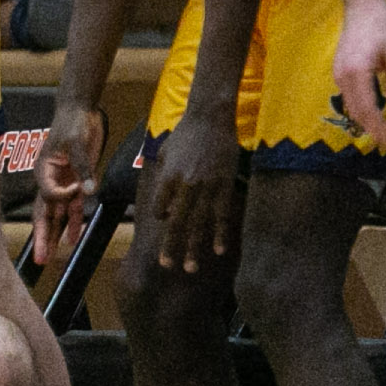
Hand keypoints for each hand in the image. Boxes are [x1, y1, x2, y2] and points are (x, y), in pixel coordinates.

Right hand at [28, 103, 103, 267]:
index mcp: (44, 170)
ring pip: (57, 215)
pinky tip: (74, 239)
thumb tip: (88, 190)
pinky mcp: (76, 182)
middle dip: (42, 237)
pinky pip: (73, 207)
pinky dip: (73, 223)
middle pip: (44, 213)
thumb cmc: (73, 123)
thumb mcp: (78, 143)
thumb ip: (83, 167)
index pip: (48, 193)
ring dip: (55, 236)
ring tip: (50, 258)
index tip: (77, 188)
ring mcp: (63, 183)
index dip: (61, 196)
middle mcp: (50, 180)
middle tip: (40, 259)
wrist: (81, 110)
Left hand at [149, 109, 241, 275]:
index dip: (160, 216)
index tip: (164, 220)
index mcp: (168, 176)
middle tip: (167, 266)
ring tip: (191, 268)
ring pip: (199, 224)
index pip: (160, 207)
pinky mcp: (225, 186)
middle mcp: (186, 185)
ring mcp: (207, 187)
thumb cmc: (186, 132)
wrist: (210, 117)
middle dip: (172, 246)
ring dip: (194, 248)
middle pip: (177, 222)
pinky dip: (220, 234)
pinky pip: (222, 215)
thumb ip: (164, 175)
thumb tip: (164, 199)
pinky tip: (218, 251)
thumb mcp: (166, 151)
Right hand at [333, 0, 385, 149]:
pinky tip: (374, 115)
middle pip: (357, 113)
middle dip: (374, 131)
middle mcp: (343, 77)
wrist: (362, 7)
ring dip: (366, 123)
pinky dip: (361, 110)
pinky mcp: (339, 72)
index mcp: (357, 72)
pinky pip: (349, 98)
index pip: (369, 110)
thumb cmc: (382, 26)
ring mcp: (338, 74)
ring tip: (384, 133)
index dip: (380, 129)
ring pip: (351, 107)